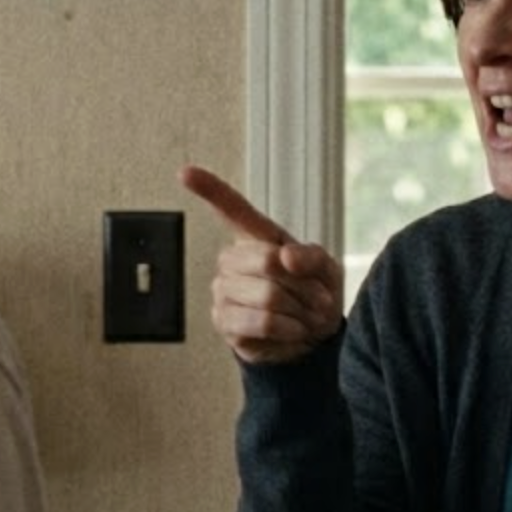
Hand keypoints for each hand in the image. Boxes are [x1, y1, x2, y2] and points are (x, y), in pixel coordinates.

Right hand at [180, 165, 343, 364]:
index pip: (229, 207)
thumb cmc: (316, 294)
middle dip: (303, 284)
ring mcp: (223, 291)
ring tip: (304, 316)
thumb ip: (310, 257)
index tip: (185, 171)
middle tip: (318, 299)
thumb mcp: (326, 269)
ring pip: (268, 295)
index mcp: (255, 237)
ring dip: (299, 310)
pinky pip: (262, 321)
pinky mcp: (224, 323)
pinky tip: (292, 331)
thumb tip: (285, 256)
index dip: (208, 188)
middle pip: (268, 261)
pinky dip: (289, 329)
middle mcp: (232, 261)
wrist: (313, 339)